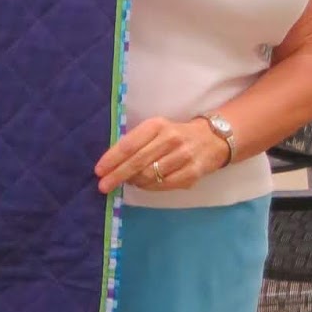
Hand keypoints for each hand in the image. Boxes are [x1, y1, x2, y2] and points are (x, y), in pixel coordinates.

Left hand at [95, 116, 229, 194]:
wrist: (212, 139)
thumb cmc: (174, 135)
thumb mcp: (155, 130)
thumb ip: (136, 142)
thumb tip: (111, 164)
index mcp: (157, 125)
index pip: (129, 144)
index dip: (112, 159)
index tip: (98, 170)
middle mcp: (171, 139)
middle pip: (137, 161)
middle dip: (117, 175)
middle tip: (103, 186)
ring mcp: (183, 156)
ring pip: (149, 175)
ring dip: (133, 181)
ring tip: (126, 182)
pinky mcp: (192, 172)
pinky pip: (163, 185)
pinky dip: (149, 187)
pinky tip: (142, 184)